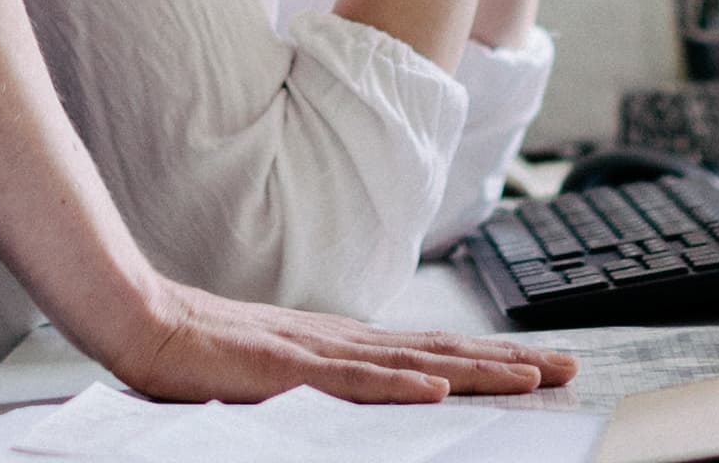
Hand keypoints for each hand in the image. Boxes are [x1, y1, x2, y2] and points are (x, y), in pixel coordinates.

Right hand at [97, 275, 572, 404]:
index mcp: (348, 346)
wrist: (149, 325)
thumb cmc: (210, 355)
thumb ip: (332, 382)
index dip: (491, 358)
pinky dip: (398, 383)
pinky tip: (436, 387)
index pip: (435, 351)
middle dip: (509, 361)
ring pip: (415, 362)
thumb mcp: (286, 374)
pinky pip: (352, 380)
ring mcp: (321, 353)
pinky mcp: (289, 369)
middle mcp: (347, 342)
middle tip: (569, 368)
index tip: (542, 366)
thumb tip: (382, 393)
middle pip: (443, 351)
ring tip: (530, 377)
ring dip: (478, 369)